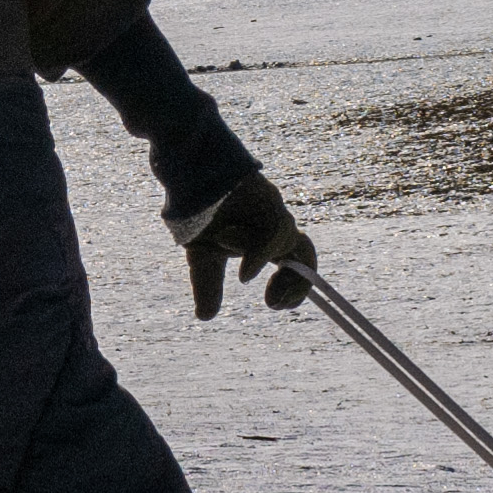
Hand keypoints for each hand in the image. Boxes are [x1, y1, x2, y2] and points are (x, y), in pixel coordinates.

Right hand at [170, 173, 315, 318]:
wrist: (186, 176)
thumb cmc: (199, 213)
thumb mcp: (204, 259)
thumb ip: (210, 286)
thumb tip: (205, 316)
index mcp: (269, 241)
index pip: (298, 266)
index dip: (296, 288)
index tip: (273, 303)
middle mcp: (275, 224)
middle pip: (306, 253)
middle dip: (298, 284)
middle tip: (273, 303)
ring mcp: (270, 206)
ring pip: (287, 237)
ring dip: (265, 262)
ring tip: (244, 277)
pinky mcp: (262, 194)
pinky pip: (273, 228)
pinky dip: (260, 254)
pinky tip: (244, 272)